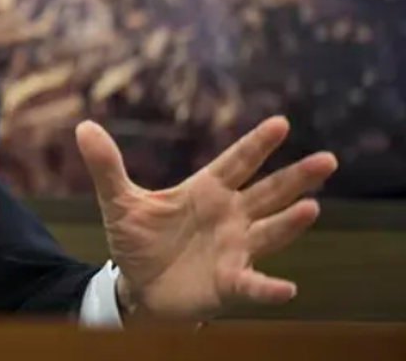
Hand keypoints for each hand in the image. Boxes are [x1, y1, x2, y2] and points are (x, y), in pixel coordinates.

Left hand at [76, 116, 337, 320]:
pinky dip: (268, 287)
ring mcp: (234, 249)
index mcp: (205, 191)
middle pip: (267, 192)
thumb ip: (106, 165)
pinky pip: (253, 284)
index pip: (236, 162)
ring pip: (269, 232)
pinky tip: (286, 288)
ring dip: (290, 223)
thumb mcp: (118, 201)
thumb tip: (83, 126)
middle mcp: (229, 217)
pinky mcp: (229, 282)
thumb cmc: (138, 241)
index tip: (281, 123)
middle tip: (327, 159)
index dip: (257, 145)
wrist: (138, 287)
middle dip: (296, 177)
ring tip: (312, 207)